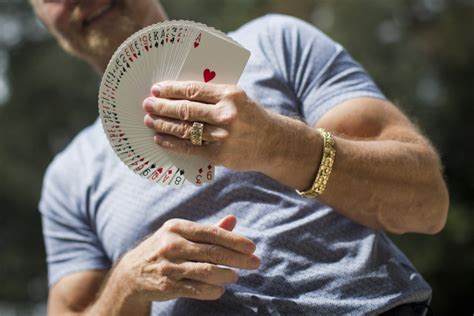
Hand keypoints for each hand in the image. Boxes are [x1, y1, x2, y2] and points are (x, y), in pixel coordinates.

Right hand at [115, 215, 259, 301]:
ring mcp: (169, 266)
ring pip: (206, 271)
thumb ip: (208, 229)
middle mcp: (172, 245)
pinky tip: (221, 289)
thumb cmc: (164, 249)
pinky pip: (196, 289)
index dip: (235, 240)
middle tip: (255, 263)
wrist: (132, 273)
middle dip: (238, 259)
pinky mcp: (167, 285)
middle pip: (212, 252)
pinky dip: (212, 290)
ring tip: (236, 276)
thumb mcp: (181, 234)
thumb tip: (233, 219)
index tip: (252, 247)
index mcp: (177, 227)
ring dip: (227, 275)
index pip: (212, 233)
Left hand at [142, 81, 277, 171]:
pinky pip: (190, 148)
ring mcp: (222, 136)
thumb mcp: (238, 98)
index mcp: (230, 95)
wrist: (273, 142)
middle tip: (147, 104)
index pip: (193, 90)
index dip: (171, 90)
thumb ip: (214, 96)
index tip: (156, 89)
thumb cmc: (251, 117)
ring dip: (163, 125)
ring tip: (149, 121)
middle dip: (162, 107)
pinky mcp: (220, 154)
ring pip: (185, 129)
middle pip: (186, 110)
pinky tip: (160, 138)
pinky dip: (172, 143)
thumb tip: (179, 93)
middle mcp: (226, 115)